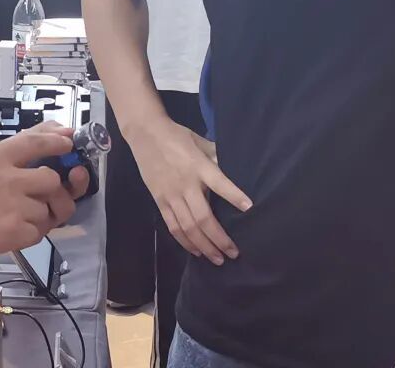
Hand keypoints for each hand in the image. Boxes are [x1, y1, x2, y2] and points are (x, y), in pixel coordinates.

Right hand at [0, 126, 82, 274]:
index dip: (54, 141)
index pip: (33, 142)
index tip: (66, 142)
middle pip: (50, 178)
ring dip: (39, 214)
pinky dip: (30, 233)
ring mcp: (14, 206)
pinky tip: (12, 232)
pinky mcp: (16, 232)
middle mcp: (7, 179)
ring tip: (18, 218)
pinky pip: (39, 232)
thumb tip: (22, 157)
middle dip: (51, 188)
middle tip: (43, 194)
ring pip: (46, 208)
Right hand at [127, 118, 251, 265]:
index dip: (234, 196)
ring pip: (188, 227)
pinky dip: (185, 241)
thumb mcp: (201, 141)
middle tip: (233, 253)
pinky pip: (172, 225)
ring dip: (204, 246)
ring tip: (217, 259)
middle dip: (219, 238)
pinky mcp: (160, 201)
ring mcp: (171, 195)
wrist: (145, 134)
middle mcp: (185, 184)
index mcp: (198, 166)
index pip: (219, 183)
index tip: (249, 208)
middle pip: (203, 217)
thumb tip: (235, 170)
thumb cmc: (177, 136)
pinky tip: (196, 251)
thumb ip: (216, 157)